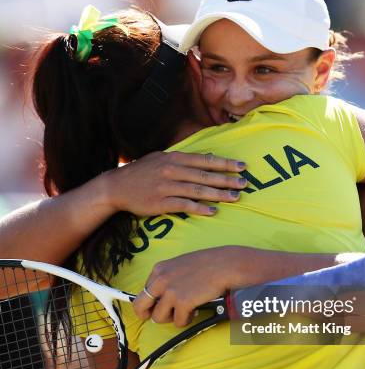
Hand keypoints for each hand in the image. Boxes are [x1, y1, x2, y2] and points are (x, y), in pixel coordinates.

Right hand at [102, 151, 246, 216]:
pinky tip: (213, 211)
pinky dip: (200, 208)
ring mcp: (166, 187)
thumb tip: (205, 157)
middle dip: (227, 179)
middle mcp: (172, 170)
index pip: (205, 160)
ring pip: (198, 191)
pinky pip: (184, 206)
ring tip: (235, 197)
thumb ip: (182, 159)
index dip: (225, 163)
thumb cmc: (141, 172)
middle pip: (205, 175)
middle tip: (245, 183)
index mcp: (174, 158)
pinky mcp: (161, 203)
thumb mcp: (160, 158)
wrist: (116, 187)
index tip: (242, 166)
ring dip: (218, 194)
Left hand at [133, 247, 241, 326]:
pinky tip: (195, 311)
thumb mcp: (180, 265)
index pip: (143, 292)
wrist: (224, 265)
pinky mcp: (183, 303)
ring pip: (158, 318)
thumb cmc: (207, 264)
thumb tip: (162, 295)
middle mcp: (161, 280)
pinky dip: (187, 320)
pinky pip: (178, 322)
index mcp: (159, 269)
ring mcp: (171, 292)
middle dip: (148, 315)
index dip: (151, 302)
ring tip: (185, 311)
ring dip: (172, 318)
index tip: (159, 306)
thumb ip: (168, 278)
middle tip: (162, 316)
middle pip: (140, 306)